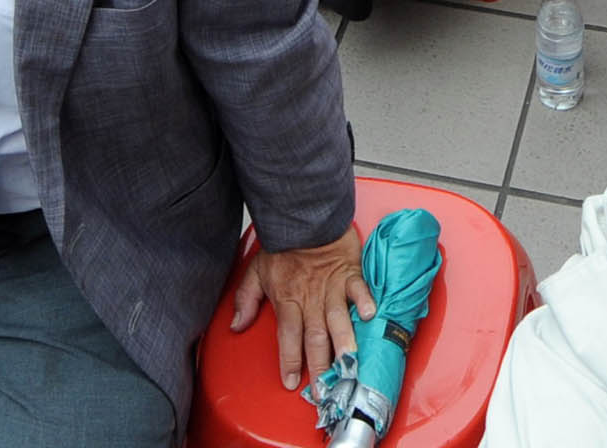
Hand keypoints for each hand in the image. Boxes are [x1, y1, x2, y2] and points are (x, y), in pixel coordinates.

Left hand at [228, 224, 373, 392]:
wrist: (303, 217)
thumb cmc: (283, 246)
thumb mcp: (256, 271)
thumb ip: (246, 300)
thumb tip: (235, 326)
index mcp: (287, 299)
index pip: (287, 335)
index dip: (289, 360)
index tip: (291, 382)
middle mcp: (310, 297)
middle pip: (314, 335)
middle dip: (319, 364)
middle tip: (326, 389)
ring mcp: (331, 286)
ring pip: (337, 317)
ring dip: (343, 340)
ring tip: (348, 361)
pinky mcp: (349, 273)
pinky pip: (359, 288)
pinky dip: (365, 301)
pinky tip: (370, 316)